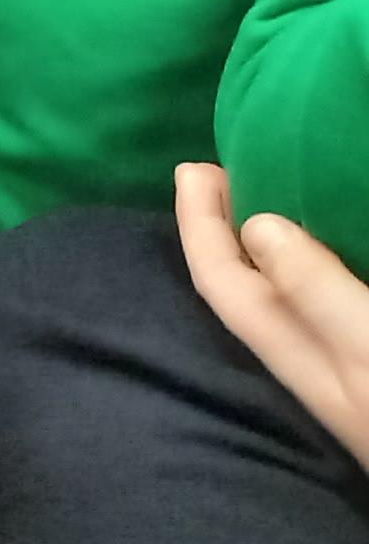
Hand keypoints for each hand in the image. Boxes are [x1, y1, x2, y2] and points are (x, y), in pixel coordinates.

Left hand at [179, 162, 368, 466]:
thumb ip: (319, 293)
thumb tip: (256, 226)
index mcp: (297, 358)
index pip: (222, 283)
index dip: (198, 223)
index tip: (191, 168)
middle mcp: (312, 366)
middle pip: (248, 291)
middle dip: (225, 232)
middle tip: (220, 173)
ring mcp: (344, 373)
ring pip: (289, 303)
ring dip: (273, 253)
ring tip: (266, 201)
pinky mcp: (363, 375)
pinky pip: (333, 313)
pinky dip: (320, 278)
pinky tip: (332, 261)